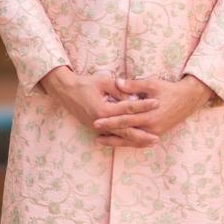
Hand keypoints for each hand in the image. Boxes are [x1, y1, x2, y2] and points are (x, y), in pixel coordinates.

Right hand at [39, 66, 159, 145]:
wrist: (66, 91)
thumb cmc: (85, 84)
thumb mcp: (103, 81)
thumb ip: (119, 90)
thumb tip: (134, 97)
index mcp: (103, 110)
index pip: (128, 108)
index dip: (144, 105)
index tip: (157, 102)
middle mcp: (101, 122)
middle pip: (126, 130)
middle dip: (143, 134)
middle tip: (158, 136)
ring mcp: (98, 127)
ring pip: (120, 137)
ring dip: (136, 141)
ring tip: (151, 142)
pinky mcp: (96, 128)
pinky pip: (113, 136)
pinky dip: (125, 140)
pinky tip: (136, 142)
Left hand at [92, 74, 213, 147]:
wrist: (188, 99)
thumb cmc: (169, 89)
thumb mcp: (152, 84)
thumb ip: (133, 85)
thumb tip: (117, 82)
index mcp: (149, 115)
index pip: (125, 120)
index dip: (110, 121)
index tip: (96, 121)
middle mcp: (151, 127)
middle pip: (126, 132)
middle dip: (109, 132)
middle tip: (94, 132)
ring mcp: (155, 132)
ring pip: (132, 140)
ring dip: (116, 141)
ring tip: (100, 140)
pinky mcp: (157, 133)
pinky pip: (139, 141)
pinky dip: (127, 142)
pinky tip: (117, 142)